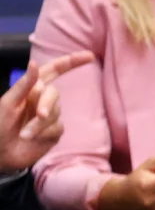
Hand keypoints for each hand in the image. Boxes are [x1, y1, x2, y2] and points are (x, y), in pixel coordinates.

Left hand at [0, 52, 92, 172]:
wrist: (0, 153)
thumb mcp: (7, 103)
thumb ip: (23, 85)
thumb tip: (35, 63)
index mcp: (30, 89)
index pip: (53, 71)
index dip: (71, 62)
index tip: (90, 56)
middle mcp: (41, 100)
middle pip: (54, 94)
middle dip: (46, 104)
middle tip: (38, 115)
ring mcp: (49, 116)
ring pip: (55, 113)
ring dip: (39, 124)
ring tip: (24, 134)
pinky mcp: (54, 132)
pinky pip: (57, 127)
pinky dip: (44, 133)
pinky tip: (32, 139)